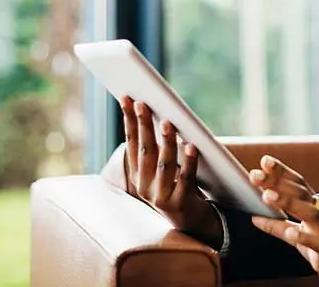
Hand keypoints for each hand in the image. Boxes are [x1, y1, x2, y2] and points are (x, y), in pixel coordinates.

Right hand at [120, 97, 222, 245]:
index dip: (129, 120)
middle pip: (145, 150)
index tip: (127, 98)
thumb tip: (159, 111)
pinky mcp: (180, 203)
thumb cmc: (177, 185)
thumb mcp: (161, 167)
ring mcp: (161, 196)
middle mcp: (144, 185)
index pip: (131, 142)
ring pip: (163, 164)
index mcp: (137, 173)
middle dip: (143, 125)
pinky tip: (191, 146)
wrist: (191, 220)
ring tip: (167, 122)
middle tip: (144, 103)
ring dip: (165, 141)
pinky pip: (185, 179)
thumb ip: (157, 145)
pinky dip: (188, 162)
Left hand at [250, 156, 318, 286]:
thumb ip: (278, 226)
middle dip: (277, 182)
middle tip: (256, 174)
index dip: (281, 171)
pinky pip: (316, 241)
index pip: (296, 184)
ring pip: (308, 212)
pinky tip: (291, 231)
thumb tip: (255, 218)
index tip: (264, 160)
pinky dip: (303, 236)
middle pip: (299, 192)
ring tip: (267, 196)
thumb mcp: (297, 234)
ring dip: (288, 202)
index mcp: (311, 206)